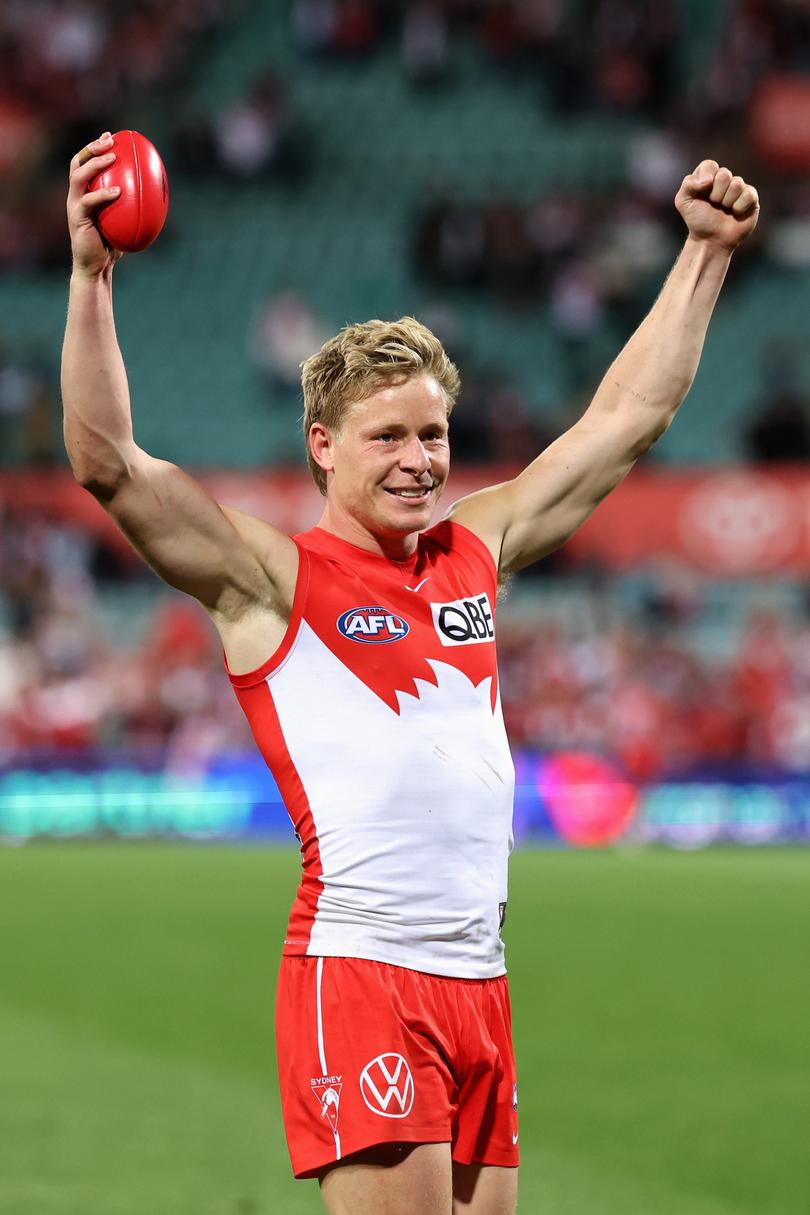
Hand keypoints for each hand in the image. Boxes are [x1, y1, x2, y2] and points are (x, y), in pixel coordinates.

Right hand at [67, 132, 123, 278]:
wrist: (96, 267)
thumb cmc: (112, 245)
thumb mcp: (124, 222)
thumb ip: (133, 206)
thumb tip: (159, 194)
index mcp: (84, 192)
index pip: (85, 162)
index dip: (95, 147)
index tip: (111, 136)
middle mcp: (76, 195)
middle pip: (78, 162)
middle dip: (93, 147)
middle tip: (110, 141)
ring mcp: (74, 205)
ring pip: (79, 176)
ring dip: (96, 164)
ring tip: (112, 158)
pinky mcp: (76, 218)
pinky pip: (89, 201)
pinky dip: (104, 195)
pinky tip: (119, 192)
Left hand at [675, 160, 759, 251]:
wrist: (711, 241)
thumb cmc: (697, 221)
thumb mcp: (684, 202)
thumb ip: (688, 184)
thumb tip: (708, 179)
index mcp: (708, 177)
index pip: (710, 165)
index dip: (706, 177)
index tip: (702, 192)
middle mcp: (724, 181)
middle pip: (724, 174)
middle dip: (716, 194)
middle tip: (714, 205)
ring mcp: (739, 188)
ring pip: (737, 184)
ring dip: (726, 201)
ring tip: (724, 210)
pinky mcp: (751, 198)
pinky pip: (748, 194)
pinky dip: (739, 206)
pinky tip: (735, 213)